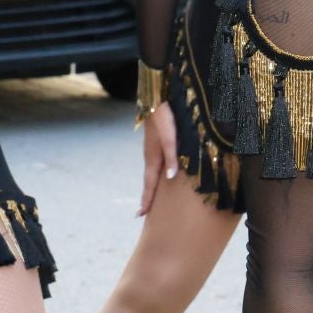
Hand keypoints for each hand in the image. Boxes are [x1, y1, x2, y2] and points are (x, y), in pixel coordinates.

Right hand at [139, 102, 179, 216]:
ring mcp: (153, 148)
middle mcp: (151, 155)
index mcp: (153, 157)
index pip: (149, 184)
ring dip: (152, 185)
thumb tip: (171, 177)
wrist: (157, 97)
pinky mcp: (157, 141)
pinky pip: (156, 163)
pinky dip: (157, 173)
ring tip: (151, 195)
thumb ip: (172, 156)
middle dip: (147, 196)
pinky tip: (162, 172)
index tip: (141, 215)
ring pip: (153, 171)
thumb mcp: (170, 137)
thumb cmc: (165, 117)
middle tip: (143, 211)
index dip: (146, 199)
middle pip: (149, 180)